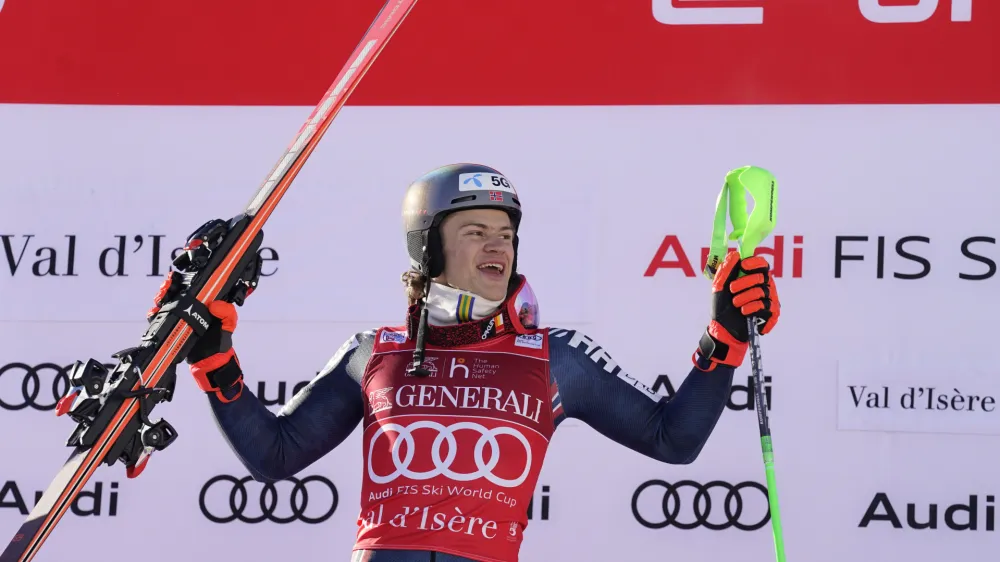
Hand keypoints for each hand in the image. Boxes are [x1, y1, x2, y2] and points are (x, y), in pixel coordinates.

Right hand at [147, 273, 246, 402]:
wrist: (208, 362)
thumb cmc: (220, 341)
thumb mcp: (228, 325)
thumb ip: (227, 313)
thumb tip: (215, 305)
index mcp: (206, 303)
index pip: (193, 286)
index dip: (184, 280)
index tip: (177, 279)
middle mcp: (192, 307)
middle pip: (175, 291)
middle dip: (168, 288)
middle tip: (165, 290)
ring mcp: (180, 316)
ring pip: (165, 302)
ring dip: (160, 298)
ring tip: (159, 300)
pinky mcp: (171, 327)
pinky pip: (159, 317)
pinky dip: (154, 313)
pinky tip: (154, 312)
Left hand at [694, 251, 780, 368]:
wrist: (723, 329)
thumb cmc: (722, 307)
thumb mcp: (719, 286)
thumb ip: (726, 270)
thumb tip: (736, 254)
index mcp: (753, 278)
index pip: (762, 264)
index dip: (754, 262)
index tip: (743, 266)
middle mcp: (765, 286)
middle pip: (762, 276)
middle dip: (744, 282)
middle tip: (732, 289)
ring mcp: (770, 300)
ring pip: (762, 291)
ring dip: (744, 297)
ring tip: (735, 304)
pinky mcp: (772, 314)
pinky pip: (765, 305)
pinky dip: (751, 307)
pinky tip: (743, 311)